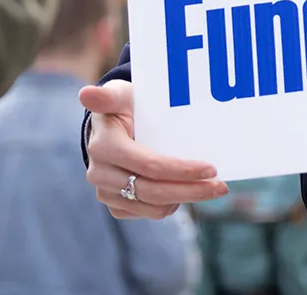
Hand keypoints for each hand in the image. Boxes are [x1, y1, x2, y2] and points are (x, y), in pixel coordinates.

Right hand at [82, 80, 227, 218]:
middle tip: (221, 187)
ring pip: (153, 207)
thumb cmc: (123, 106)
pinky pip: (147, 213)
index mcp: (104, 146)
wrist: (111, 127)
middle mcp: (100, 173)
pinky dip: (170, 205)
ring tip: (209, 188)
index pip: (150, 166)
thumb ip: (107, 96)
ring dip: (184, 199)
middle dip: (192, 191)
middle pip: (154, 192)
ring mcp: (106, 192)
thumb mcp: (119, 95)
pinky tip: (185, 191)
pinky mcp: (114, 204)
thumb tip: (85, 94)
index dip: (182, 170)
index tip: (212, 168)